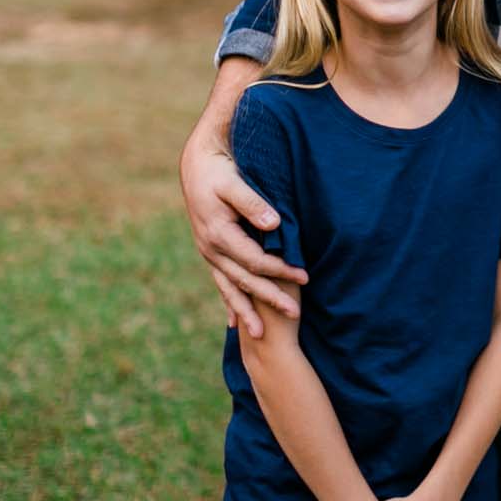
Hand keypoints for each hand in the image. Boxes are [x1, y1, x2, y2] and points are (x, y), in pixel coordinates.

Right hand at [180, 121, 306, 338]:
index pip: (256, 260)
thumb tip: (273, 224)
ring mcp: (209, 253)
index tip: (304, 277)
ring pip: (229, 287)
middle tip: (295, 313)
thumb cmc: (219, 171)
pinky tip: (233, 321)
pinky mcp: (210, 252)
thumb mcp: (234, 183)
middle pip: (244, 280)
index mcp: (219, 235)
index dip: (280, 270)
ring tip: (258, 334)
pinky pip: (220, 282)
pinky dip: (229, 301)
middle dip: (269, 298)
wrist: (196, 165)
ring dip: (245, 310)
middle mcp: (211, 249)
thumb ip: (253, 204)